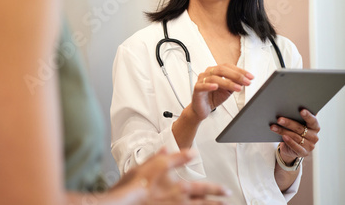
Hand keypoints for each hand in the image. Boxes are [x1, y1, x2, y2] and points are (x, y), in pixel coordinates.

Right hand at [115, 148, 230, 204]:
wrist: (126, 200)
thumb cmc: (139, 183)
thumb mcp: (157, 163)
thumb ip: (176, 157)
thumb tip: (190, 152)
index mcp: (180, 188)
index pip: (204, 189)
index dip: (216, 190)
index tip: (226, 191)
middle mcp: (180, 202)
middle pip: (203, 204)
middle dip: (216, 203)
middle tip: (225, 203)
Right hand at [191, 64, 253, 119]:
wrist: (203, 109)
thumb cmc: (213, 97)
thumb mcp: (228, 90)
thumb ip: (234, 84)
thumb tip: (244, 80)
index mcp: (215, 71)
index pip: (228, 66)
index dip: (240, 70)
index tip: (250, 77)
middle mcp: (208, 73)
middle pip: (221, 69)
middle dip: (236, 76)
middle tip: (246, 82)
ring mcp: (201, 80)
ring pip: (214, 77)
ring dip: (228, 83)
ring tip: (237, 88)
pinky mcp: (197, 88)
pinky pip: (202, 85)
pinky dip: (209, 85)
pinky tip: (216, 86)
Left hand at [270, 109, 319, 163]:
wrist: (290, 146)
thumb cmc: (293, 130)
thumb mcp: (296, 123)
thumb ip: (295, 116)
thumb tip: (287, 106)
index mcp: (315, 127)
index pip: (312, 120)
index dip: (307, 116)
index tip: (301, 110)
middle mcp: (314, 136)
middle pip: (301, 128)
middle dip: (289, 123)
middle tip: (279, 119)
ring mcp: (310, 145)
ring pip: (295, 137)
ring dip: (283, 131)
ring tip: (273, 127)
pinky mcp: (304, 153)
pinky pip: (296, 147)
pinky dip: (289, 142)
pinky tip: (283, 137)